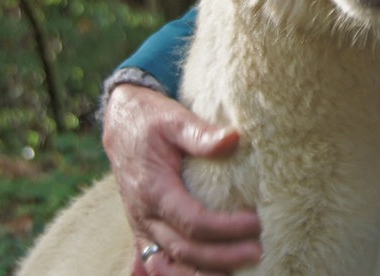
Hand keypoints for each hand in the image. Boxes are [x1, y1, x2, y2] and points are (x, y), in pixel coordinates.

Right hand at [104, 84, 263, 273]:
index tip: (255, 223)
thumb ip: (201, 133)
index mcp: (154, 189)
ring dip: (199, 274)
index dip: (225, 228)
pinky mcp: (143, 230)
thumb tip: (233, 140)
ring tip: (234, 274)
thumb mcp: (174, 118)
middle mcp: (145, 214)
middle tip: (258, 252)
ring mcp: (141, 226)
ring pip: (167, 265)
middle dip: (222, 257)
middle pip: (184, 249)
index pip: (192, 221)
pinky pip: (156, 263)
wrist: (121, 122)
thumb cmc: (150, 119)